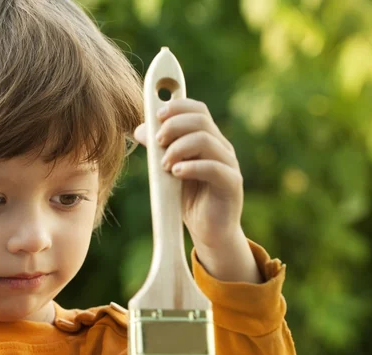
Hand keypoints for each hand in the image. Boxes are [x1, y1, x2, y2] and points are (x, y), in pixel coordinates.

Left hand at [133, 98, 242, 250]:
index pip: (198, 110)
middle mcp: (222, 148)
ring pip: (206, 140)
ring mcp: (229, 164)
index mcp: (209, 140)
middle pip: (201, 120)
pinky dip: (191, 167)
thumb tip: (138, 129)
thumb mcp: (169, 171)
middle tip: (157, 142)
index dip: (177, 107)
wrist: (210, 231)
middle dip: (174, 126)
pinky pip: (214, 168)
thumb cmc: (190, 199)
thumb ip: (158, 150)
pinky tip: (176, 173)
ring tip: (163, 165)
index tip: (156, 116)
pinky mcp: (232, 184)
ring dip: (178, 148)